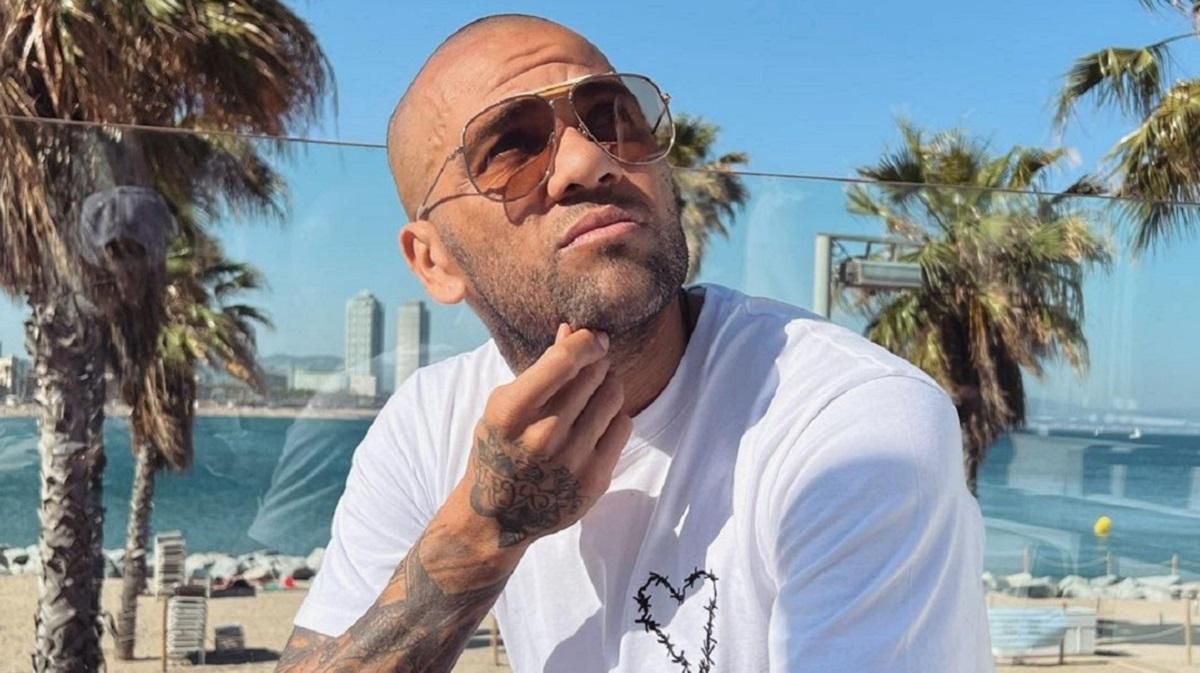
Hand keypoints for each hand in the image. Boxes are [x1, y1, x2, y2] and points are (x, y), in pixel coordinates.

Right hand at [462, 324, 631, 547]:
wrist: (498, 515)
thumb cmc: (499, 448)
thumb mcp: (506, 404)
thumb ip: (541, 368)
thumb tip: (573, 329)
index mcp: (512, 413)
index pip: (563, 361)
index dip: (586, 341)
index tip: (595, 336)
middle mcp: (543, 436)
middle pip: (593, 375)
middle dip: (596, 362)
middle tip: (592, 364)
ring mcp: (572, 460)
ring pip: (613, 396)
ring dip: (608, 385)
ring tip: (594, 391)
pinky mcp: (595, 479)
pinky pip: (623, 425)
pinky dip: (613, 415)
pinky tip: (597, 420)